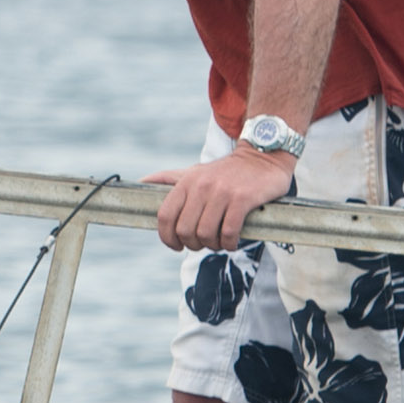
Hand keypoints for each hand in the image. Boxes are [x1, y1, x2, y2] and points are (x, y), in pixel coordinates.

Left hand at [156, 143, 298, 251]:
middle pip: (185, 230)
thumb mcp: (195, 171)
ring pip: (206, 234)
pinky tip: (232, 242)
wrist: (262, 156)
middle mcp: (201, 186)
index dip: (167, 238)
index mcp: (186, 182)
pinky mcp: (243, 199)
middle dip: (193, 244)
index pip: (165, 217)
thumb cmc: (226, 171)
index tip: (177, 246)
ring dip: (213, 246)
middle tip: (204, 243)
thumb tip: (140, 182)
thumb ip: (169, 179)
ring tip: (220, 242)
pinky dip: (229, 243)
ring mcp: (222, 192)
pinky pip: (229, 232)